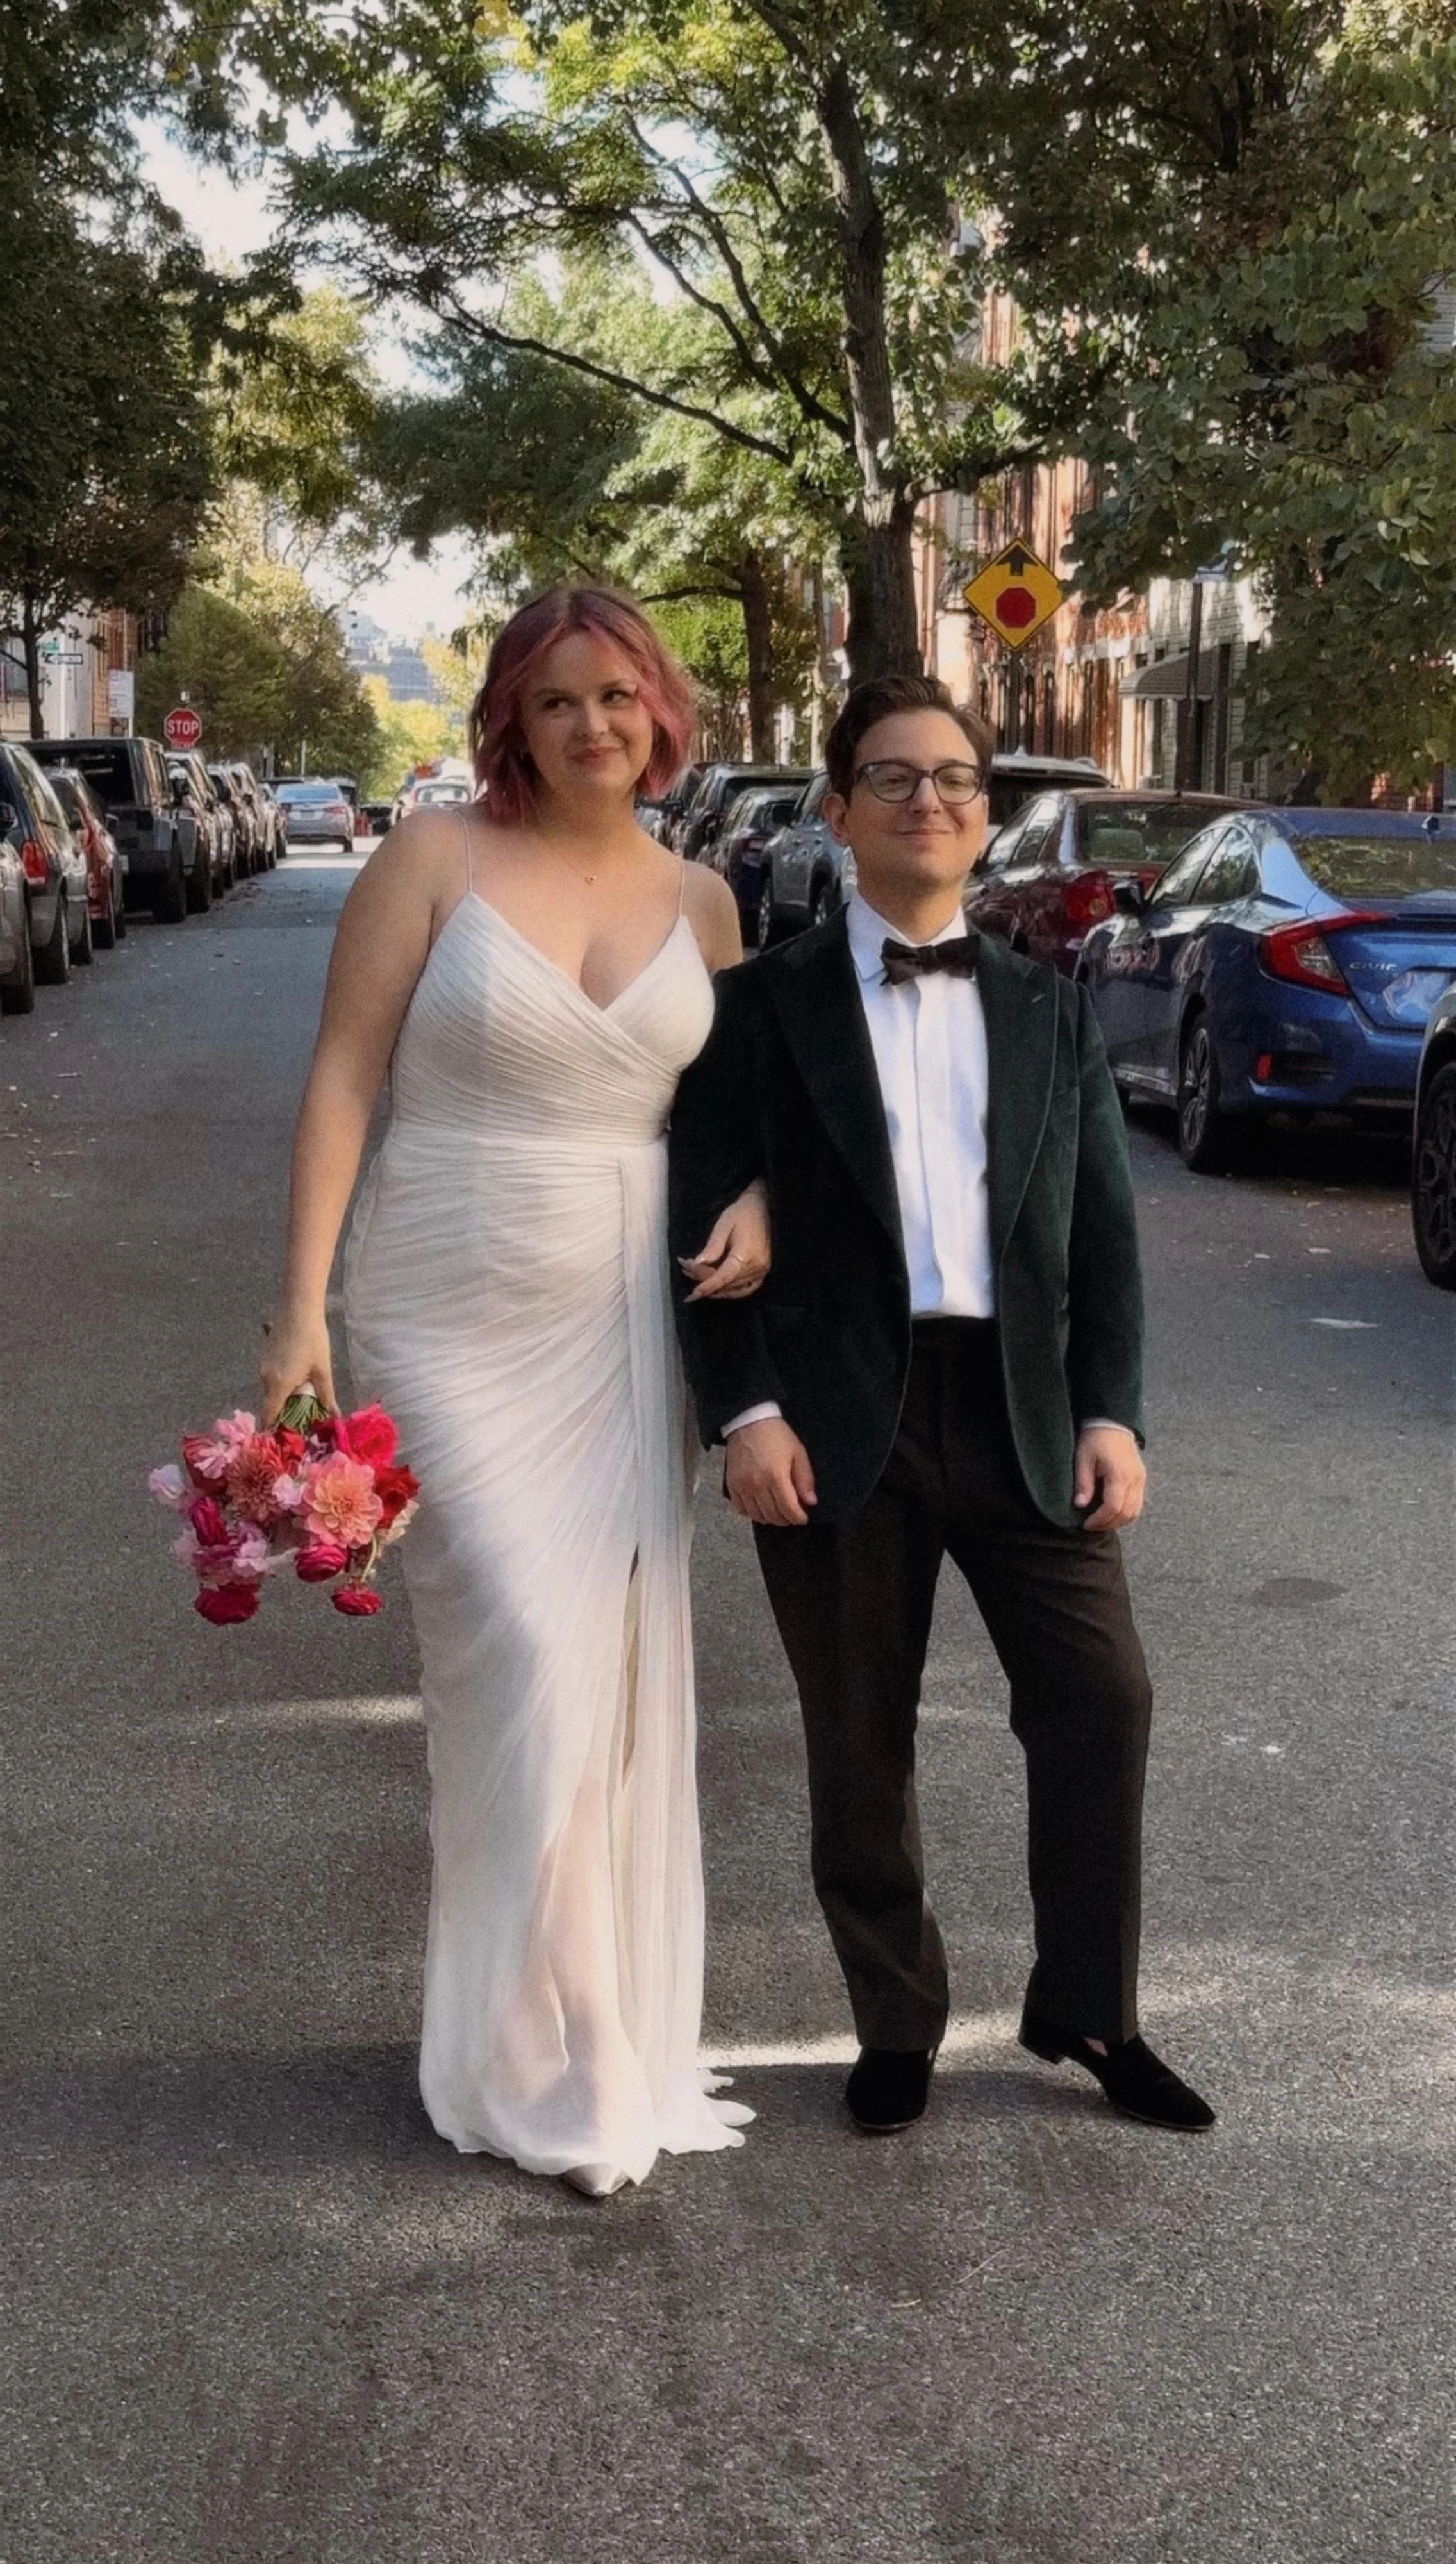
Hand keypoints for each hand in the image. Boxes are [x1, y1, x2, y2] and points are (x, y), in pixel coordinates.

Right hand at [259, 1305, 337, 1427]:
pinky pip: (270, 1375)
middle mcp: (265, 1377)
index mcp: (278, 1385)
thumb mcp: (322, 1370)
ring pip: (271, 1388)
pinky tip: (297, 1371)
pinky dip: (281, 1380)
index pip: (268, 1415)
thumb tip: (333, 1415)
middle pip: (270, 1402)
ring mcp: (262, 1364)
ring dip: (283, 1393)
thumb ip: (326, 1395)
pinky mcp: (264, 1354)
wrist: (299, 1309)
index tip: (282, 1436)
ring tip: (303, 1391)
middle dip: (283, 1410)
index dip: (272, 1428)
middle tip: (301, 1414)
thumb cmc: (313, 1340)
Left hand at [679, 1177, 770, 1300]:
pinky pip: (746, 1289)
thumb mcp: (724, 1225)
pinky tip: (719, 1290)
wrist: (763, 1207)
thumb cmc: (742, 1212)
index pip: (722, 1277)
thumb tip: (698, 1264)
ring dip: (715, 1287)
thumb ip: (713, 1246)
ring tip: (696, 1280)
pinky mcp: (763, 1271)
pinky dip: (731, 1291)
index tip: (691, 1295)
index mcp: (746, 1254)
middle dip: (704, 1280)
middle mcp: (756, 1267)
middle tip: (685, 1269)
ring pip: (734, 1288)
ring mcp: (762, 1271)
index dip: (706, 1287)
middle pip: (725, 1283)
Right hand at [724, 1417, 816, 1526]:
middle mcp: (757, 1484)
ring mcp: (742, 1486)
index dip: (798, 1518)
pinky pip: (741, 1509)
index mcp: (776, 1476)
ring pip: (757, 1515)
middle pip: (773, 1515)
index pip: (789, 1509)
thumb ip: (805, 1479)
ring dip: (770, 1518)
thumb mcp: (798, 1453)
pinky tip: (760, 1507)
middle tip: (792, 1514)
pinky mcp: (732, 1485)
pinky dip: (752, 1513)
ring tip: (778, 1512)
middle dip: (786, 1519)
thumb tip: (810, 1501)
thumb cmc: (775, 1435)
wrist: (749, 1421)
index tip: (803, 1518)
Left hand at [1073, 1425, 1145, 1531]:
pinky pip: (1137, 1504)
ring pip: (1135, 1512)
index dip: (1100, 1520)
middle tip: (1091, 1526)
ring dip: (1118, 1521)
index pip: (1114, 1507)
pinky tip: (1111, 1513)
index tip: (1086, 1524)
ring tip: (1100, 1522)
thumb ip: (1083, 1482)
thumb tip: (1080, 1505)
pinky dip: (1126, 1513)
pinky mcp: (1141, 1479)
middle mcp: (1135, 1480)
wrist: (1112, 1423)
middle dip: (1108, 1524)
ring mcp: (1140, 1480)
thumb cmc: (1095, 1439)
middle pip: (1127, 1513)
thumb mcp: (1083, 1458)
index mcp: (1120, 1474)